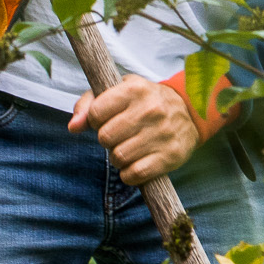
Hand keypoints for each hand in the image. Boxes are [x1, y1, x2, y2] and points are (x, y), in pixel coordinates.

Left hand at [69, 75, 199, 183]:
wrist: (190, 113)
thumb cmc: (145, 102)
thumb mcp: (119, 91)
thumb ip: (89, 104)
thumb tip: (73, 127)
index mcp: (136, 89)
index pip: (96, 112)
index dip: (97, 119)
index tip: (109, 118)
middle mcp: (151, 109)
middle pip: (105, 137)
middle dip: (108, 140)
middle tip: (120, 135)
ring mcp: (163, 133)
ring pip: (118, 157)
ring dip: (119, 158)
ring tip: (131, 147)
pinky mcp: (171, 155)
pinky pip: (134, 174)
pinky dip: (130, 174)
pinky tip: (138, 163)